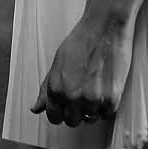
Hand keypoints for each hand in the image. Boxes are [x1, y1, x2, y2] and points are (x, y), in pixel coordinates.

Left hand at [30, 11, 133, 128]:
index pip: (54, 117)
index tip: (67, 106)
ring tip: (95, 88)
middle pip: (72, 121)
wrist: (105, 27)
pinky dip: (107, 105)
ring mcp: (92, 99)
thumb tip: (36, 109)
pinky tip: (105, 88)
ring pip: (90, 118)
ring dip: (92, 108)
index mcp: (56, 88)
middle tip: (83, 94)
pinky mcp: (111, 98)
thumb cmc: (81, 40)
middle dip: (76, 111)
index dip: (60, 112)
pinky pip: (106, 114)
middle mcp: (72, 96)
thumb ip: (46, 88)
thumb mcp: (57, 62)